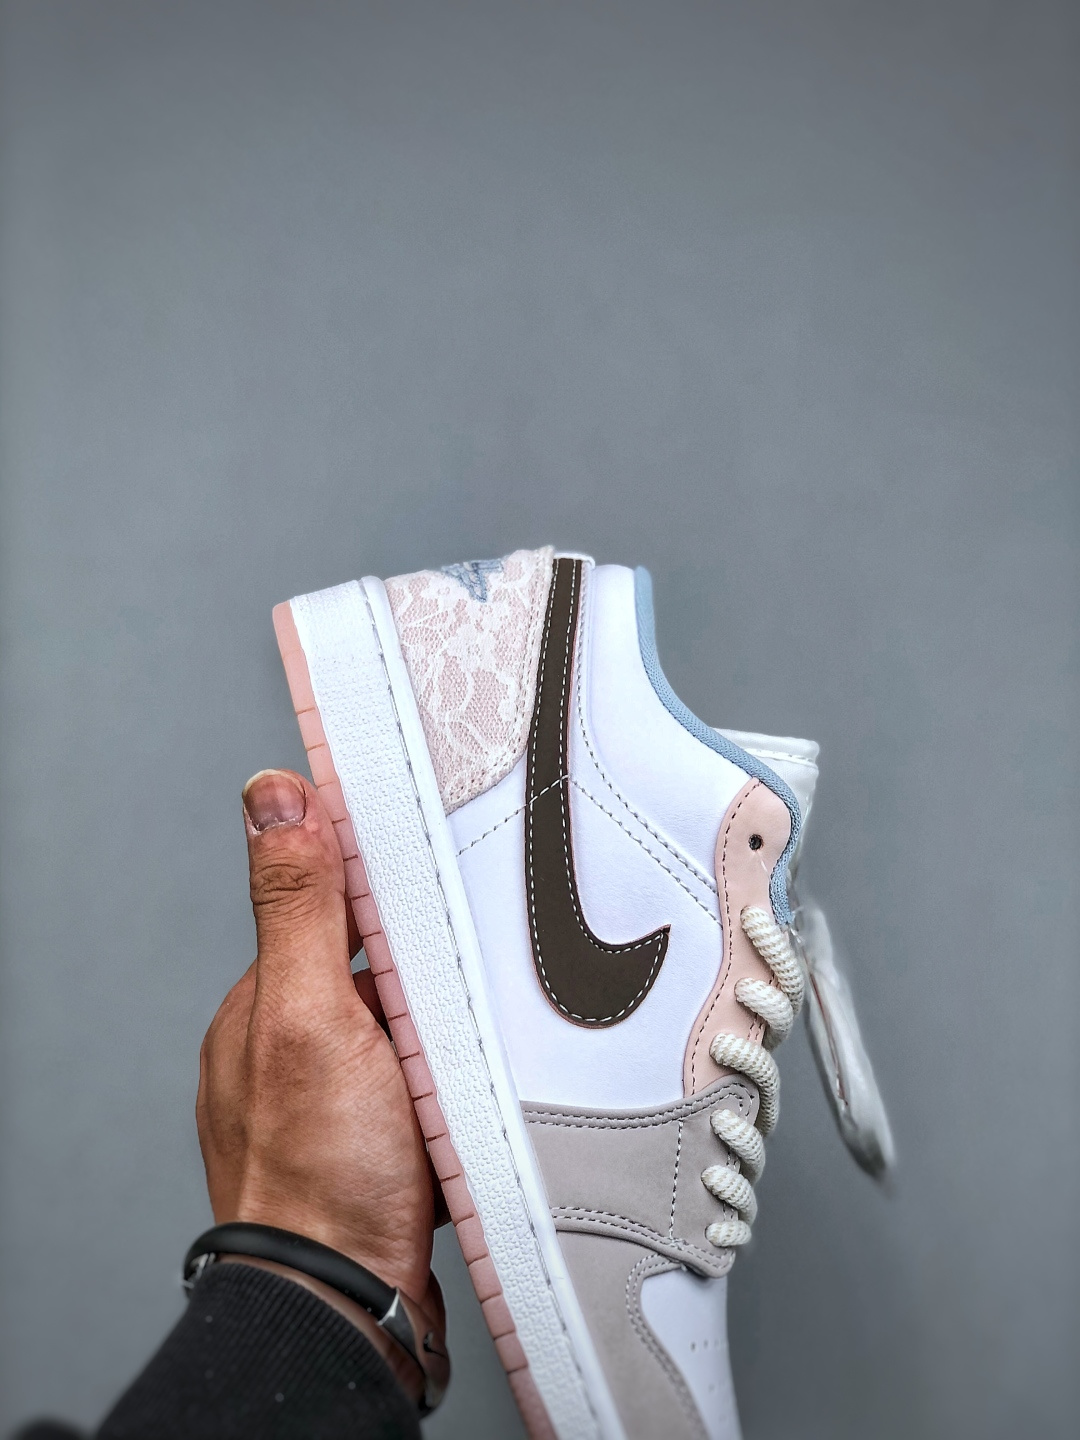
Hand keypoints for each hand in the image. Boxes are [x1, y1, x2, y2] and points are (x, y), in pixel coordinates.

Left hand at [196, 769, 434, 1303]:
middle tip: (485, 953)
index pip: (329, 908)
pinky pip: (427, 1084)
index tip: (440, 853)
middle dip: (429, 960)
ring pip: (409, 1028)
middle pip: (377, 967)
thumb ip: (297, 907)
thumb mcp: (310, 1014)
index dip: (384, 880)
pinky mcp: (378, 1145)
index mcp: (265, 1005)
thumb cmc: (321, 1176)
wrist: (348, 1307)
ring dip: (449, 1023)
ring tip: (495, 1019)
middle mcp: (292, 1049)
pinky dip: (455, 1076)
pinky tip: (483, 1080)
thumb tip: (271, 795)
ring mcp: (335, 1101)